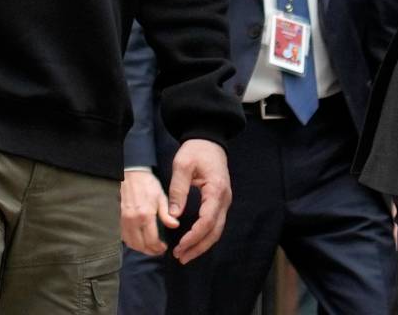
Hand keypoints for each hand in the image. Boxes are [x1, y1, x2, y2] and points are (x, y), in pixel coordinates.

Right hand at [120, 170, 174, 255]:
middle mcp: (132, 220)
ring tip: (148, 247)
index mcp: (145, 216)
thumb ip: (167, 214)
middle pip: (140, 245)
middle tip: (157, 250)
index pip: (151, 241)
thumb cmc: (148, 184)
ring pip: (130, 242)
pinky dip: (131, 241)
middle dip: (150, 251)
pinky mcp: (117, 218)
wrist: (131, 173)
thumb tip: (174, 225)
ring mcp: (122, 220)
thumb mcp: (161, 197)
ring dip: (140, 248)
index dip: (158, 248)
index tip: (163, 247)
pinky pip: (123, 236)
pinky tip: (138, 240)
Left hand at [166, 139, 230, 263]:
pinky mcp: (220, 202)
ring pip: (216, 230)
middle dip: (198, 246)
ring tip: (185, 255)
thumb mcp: (182, 166)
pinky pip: (215, 224)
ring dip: (202, 244)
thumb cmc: (195, 150)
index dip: (194, 236)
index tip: (181, 246)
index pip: (208, 220)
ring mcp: (224, 202)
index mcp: (216, 190)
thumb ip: (178, 190)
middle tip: (181, 257)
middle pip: (215, 231)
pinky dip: (204, 236)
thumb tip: (173, 216)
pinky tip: (192, 242)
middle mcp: (224, 199)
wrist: (209, 140)